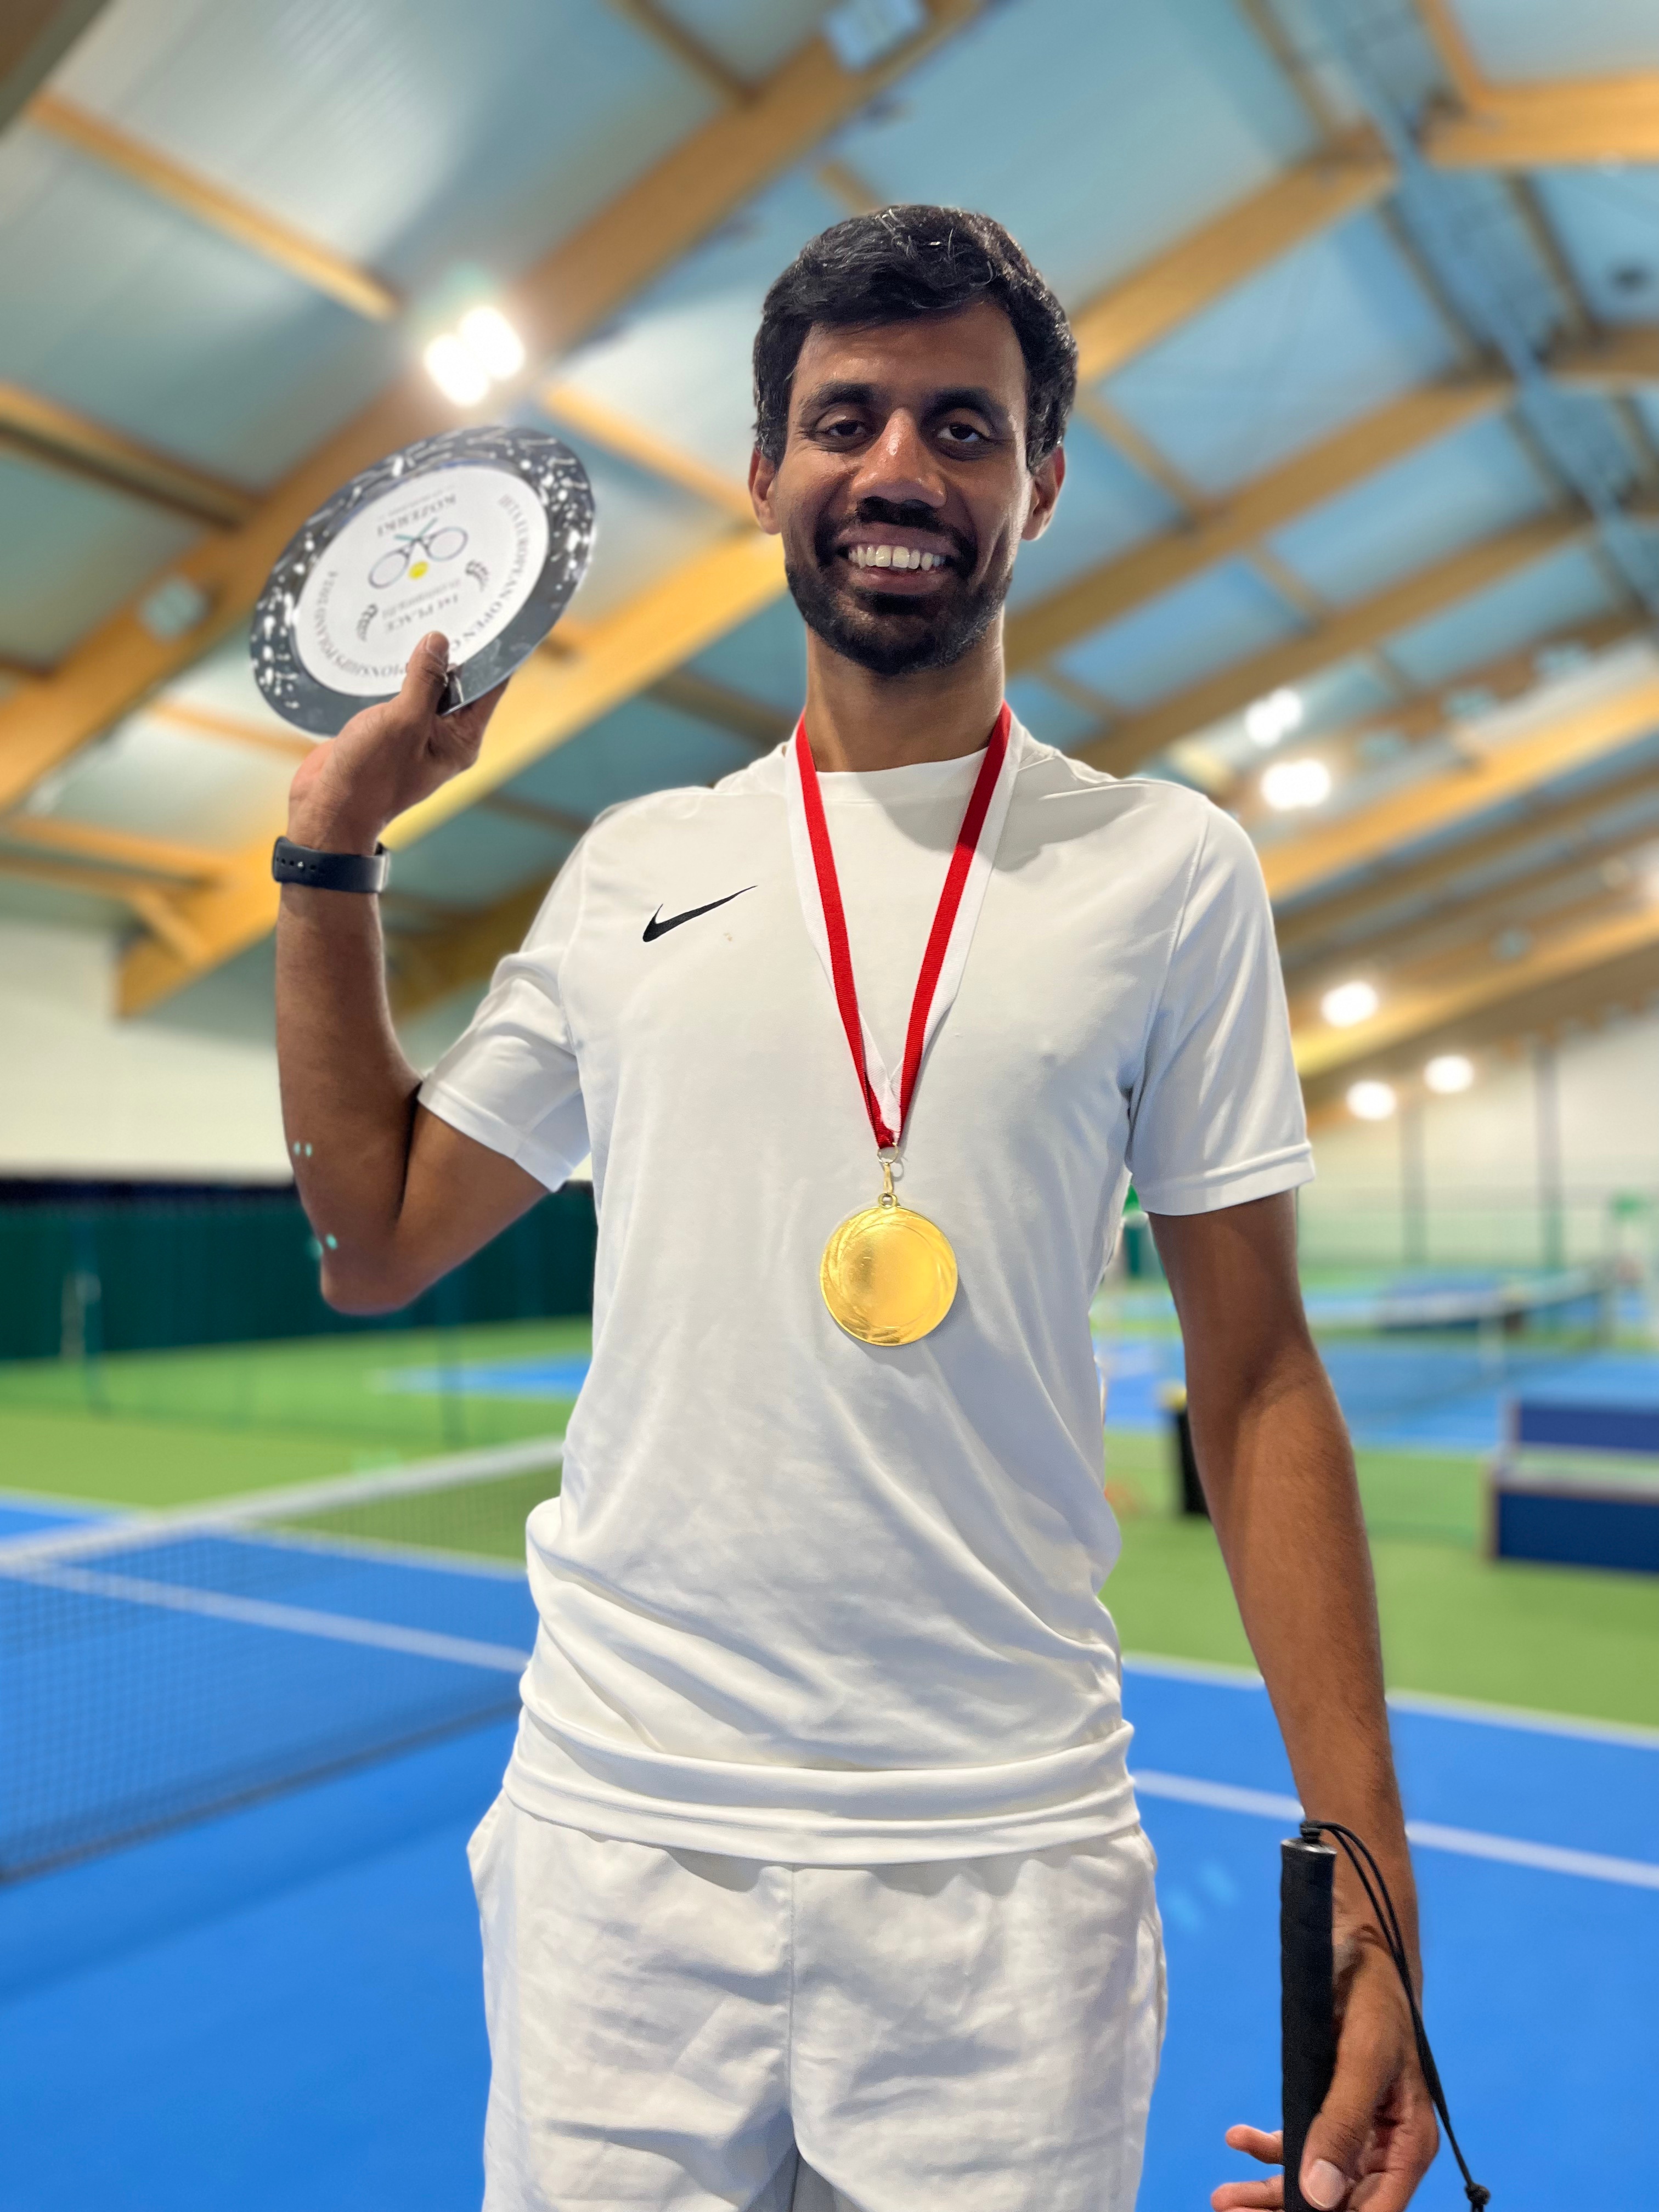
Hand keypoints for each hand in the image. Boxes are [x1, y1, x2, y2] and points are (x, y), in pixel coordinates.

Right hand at [287, 631, 505, 852]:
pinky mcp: (391, 729)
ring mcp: (418, 732)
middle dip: (453, 650)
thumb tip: (439, 641)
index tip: (489, 614)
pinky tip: (390, 647)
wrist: (329, 808)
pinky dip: (398, 673)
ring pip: (428, 686)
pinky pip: (402, 693)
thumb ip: (423, 682)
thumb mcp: (402, 722)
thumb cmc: (370, 776)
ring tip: (419, 615)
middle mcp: (445, 736)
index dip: (491, 652)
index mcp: (461, 740)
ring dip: (421, 659)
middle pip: (460, 684)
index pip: (489, 688)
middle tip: (449, 603)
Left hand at [1212, 1938, 1437, 2209]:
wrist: (1360, 1949)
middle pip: (1338, 2204)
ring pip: (1312, 2180)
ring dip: (1268, 2192)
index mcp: (1408, 2146)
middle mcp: (1384, 2148)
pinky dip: (1267, 2147)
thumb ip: (1343, 2127)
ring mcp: (1356, 2131)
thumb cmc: (1374, 2001)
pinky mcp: (1328, 2108)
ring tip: (1221, 2198)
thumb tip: (1320, 2198)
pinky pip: (1298, 2141)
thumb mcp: (1362, 2061)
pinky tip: (1237, 2139)